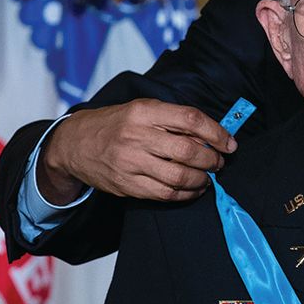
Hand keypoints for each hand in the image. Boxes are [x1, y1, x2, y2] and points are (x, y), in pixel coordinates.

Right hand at [37, 101, 236, 204]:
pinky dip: (185, 194)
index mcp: (144, 112)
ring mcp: (130, 162)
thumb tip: (212, 134)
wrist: (74, 144)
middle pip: (188, 150)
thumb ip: (173, 118)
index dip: (216, 133)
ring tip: (207, 177)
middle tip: (219, 162)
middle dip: (212, 159)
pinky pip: (164, 194)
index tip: (229, 143)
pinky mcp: (126, 185)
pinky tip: (192, 189)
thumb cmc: (116, 124)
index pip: (190, 119)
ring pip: (178, 176)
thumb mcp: (142, 109)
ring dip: (201, 179)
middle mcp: (137, 136)